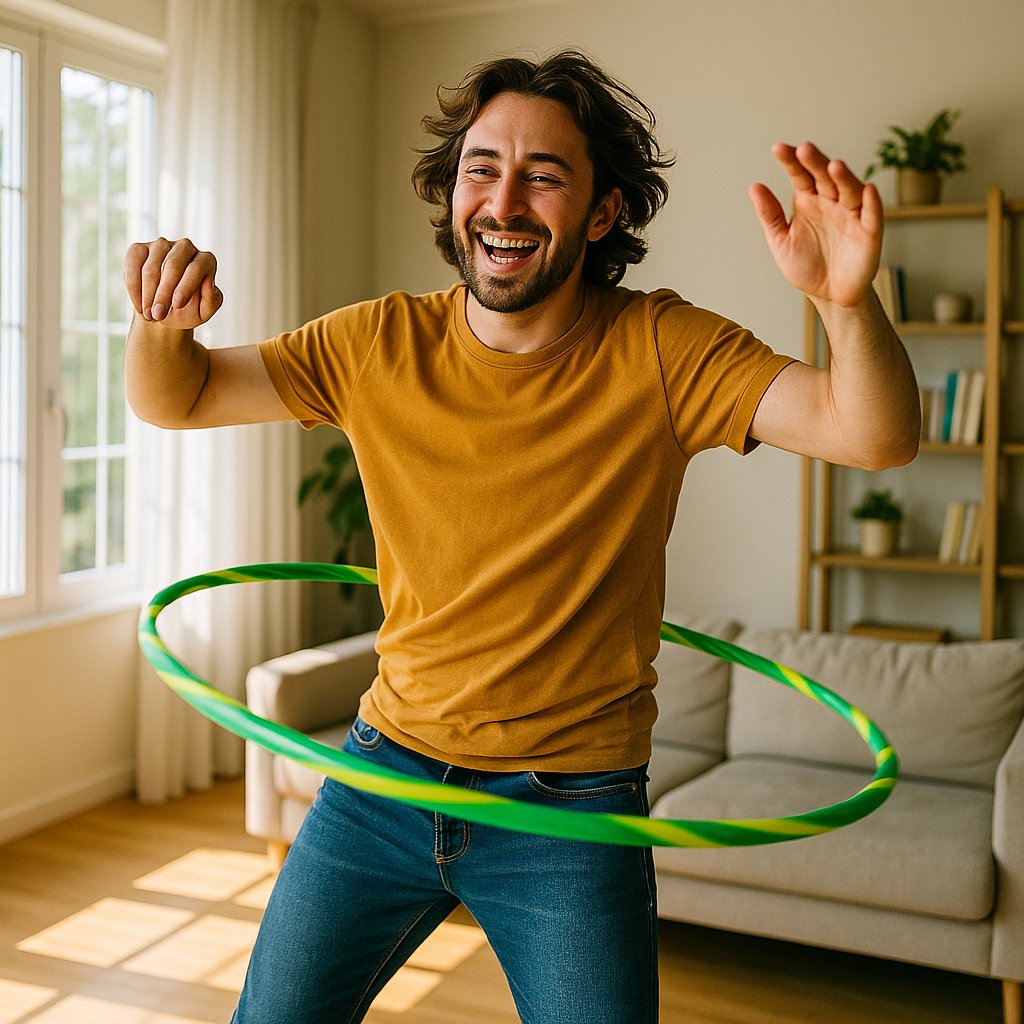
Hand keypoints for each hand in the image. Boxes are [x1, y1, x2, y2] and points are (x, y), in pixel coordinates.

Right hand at [124, 237, 223, 328]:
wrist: (166, 311)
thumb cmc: (189, 310)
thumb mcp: (204, 312)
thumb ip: (212, 300)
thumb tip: (209, 281)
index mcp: (206, 260)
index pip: (196, 268)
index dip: (186, 286)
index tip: (177, 305)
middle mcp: (185, 248)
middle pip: (172, 265)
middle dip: (163, 293)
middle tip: (158, 315)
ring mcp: (161, 245)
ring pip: (151, 267)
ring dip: (148, 295)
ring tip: (149, 316)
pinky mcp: (139, 249)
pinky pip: (133, 264)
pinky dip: (134, 288)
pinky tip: (139, 305)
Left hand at [749, 142, 882, 307]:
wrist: (828, 295)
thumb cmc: (806, 266)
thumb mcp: (781, 241)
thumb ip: (770, 215)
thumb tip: (754, 186)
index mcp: (809, 201)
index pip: (800, 176)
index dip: (791, 162)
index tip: (778, 149)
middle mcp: (831, 202)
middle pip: (825, 176)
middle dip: (815, 163)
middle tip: (803, 149)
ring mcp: (852, 215)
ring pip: (849, 190)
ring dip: (843, 177)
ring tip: (833, 166)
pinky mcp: (870, 232)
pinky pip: (872, 214)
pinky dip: (871, 202)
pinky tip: (866, 190)